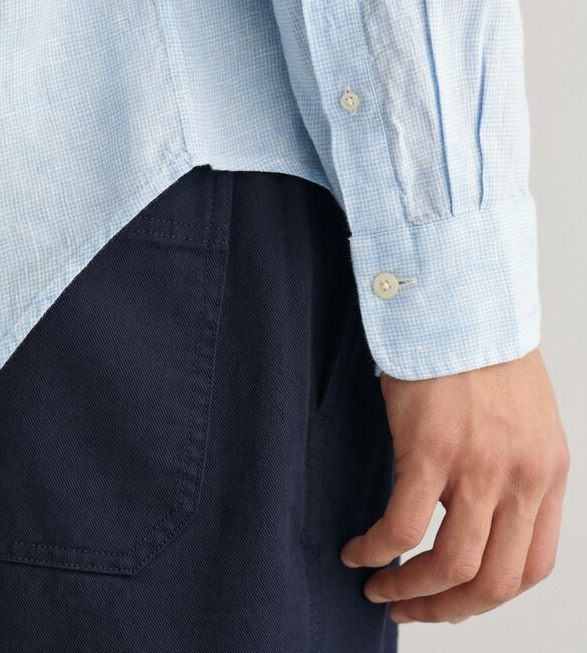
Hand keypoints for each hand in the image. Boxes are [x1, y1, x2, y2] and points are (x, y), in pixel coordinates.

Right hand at [339, 348, 568, 624]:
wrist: (459, 297)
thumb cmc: (478, 347)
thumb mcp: (518, 416)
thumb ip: (506, 467)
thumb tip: (464, 508)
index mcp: (547, 473)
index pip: (533, 566)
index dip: (489, 594)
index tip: (453, 598)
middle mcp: (521, 478)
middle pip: (495, 582)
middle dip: (448, 609)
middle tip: (410, 608)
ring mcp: (479, 466)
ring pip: (452, 566)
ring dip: (412, 590)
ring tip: (380, 587)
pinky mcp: (431, 449)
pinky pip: (403, 527)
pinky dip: (378, 550)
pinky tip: (358, 551)